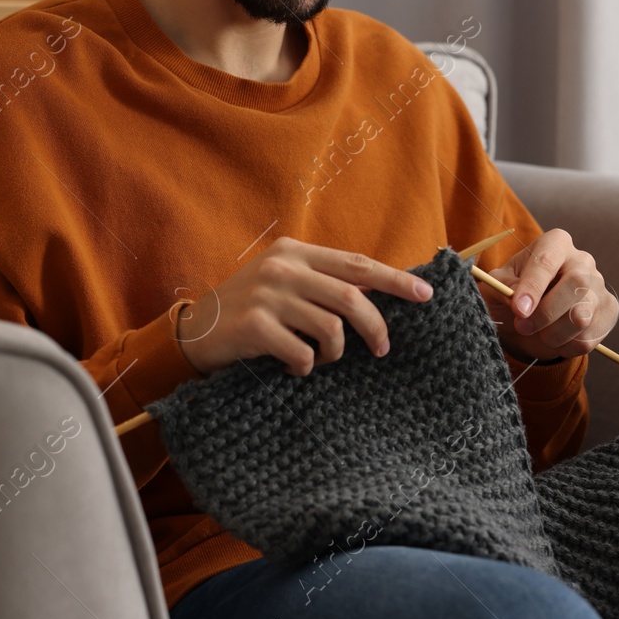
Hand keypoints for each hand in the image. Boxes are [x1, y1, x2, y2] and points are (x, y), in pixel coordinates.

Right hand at [176, 236, 433, 377]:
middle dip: (375, 327)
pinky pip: (302, 354)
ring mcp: (267, 295)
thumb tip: (377, 295)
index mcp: (295, 251)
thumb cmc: (249, 309)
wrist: (193, 331)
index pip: (356, 263)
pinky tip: (292, 367)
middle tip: (382, 349)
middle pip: (351, 297)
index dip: (395, 279)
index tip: (425, 295)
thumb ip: (322, 281)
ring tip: (320, 359)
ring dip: (334, 353)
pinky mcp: (255, 325)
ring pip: (331, 328)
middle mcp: (283, 267)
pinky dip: (305, 367)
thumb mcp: (283, 282)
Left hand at [482, 229, 617, 362]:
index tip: (519, 309)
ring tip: (538, 334)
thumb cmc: (512, 291)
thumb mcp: (498, 284)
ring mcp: (599, 286)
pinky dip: (565, 346)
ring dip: (553, 334)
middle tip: (522, 326)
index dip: (532, 287)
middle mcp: (582, 260)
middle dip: (545, 313)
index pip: (547, 261)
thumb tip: (518, 299)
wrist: (532, 313)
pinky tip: (555, 339)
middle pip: (576, 284)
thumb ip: (503, 287)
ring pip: (583, 316)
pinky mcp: (608, 311)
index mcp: (555, 243)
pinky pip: (588, 338)